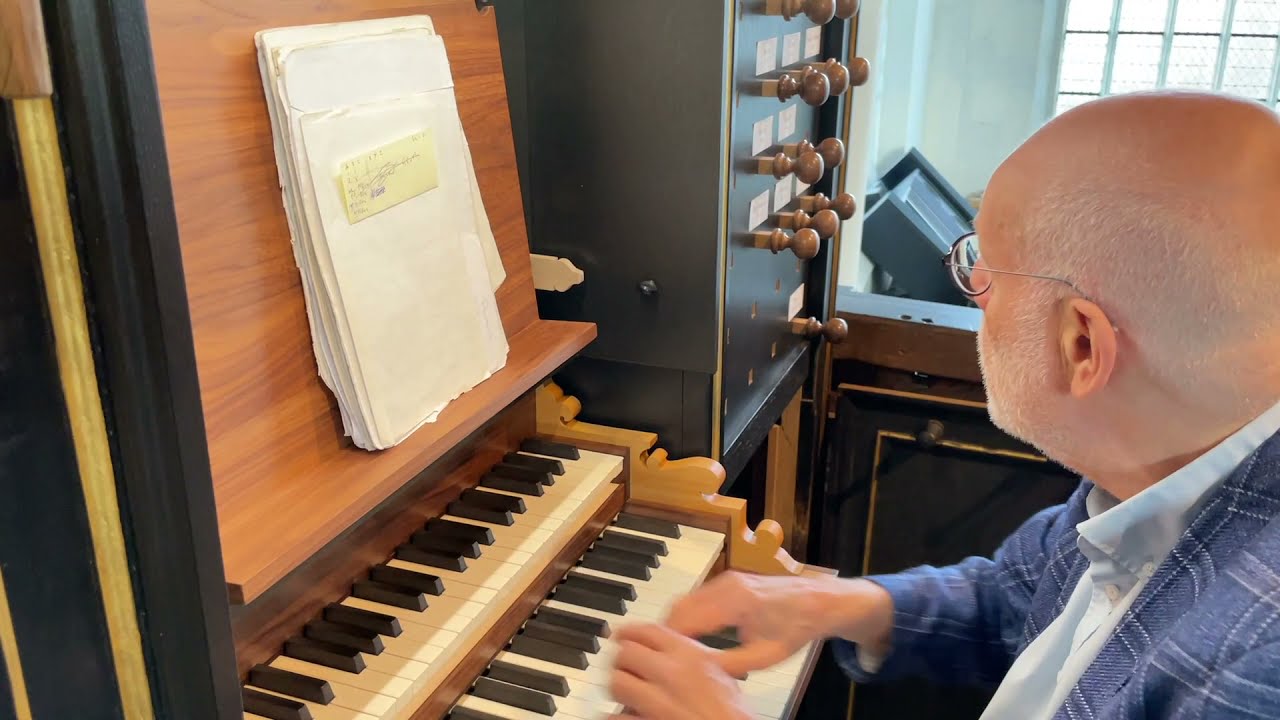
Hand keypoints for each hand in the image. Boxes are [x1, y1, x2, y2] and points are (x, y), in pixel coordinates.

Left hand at [608, 623, 753, 719]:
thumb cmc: (733, 716)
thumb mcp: (723, 676)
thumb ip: (695, 659)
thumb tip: (672, 650)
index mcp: (691, 656)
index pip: (647, 630)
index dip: (629, 632)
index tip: (621, 636)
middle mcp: (672, 674)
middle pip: (625, 653)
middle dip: (622, 662)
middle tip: (625, 670)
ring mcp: (658, 702)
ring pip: (617, 682)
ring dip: (619, 688)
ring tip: (627, 694)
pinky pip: (616, 717)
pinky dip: (616, 716)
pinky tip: (626, 716)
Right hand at [663, 571, 892, 676]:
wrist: (817, 601)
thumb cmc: (796, 626)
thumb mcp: (767, 654)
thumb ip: (734, 664)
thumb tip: (704, 673)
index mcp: (737, 601)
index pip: (689, 619)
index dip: (671, 639)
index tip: (661, 657)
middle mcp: (728, 584)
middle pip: (680, 606)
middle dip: (666, 632)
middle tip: (660, 656)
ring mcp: (726, 579)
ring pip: (685, 599)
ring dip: (675, 622)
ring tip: (670, 649)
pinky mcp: (727, 580)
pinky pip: (696, 596)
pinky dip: (686, 614)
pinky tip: (687, 635)